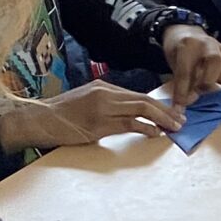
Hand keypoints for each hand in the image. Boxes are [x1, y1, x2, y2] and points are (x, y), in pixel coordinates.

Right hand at [0, 81, 182, 152]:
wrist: (38, 119)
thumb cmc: (62, 114)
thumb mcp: (88, 102)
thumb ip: (109, 105)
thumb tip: (133, 115)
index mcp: (104, 87)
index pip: (138, 94)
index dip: (159, 104)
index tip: (174, 112)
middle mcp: (105, 94)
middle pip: (144, 100)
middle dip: (166, 110)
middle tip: (182, 120)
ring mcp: (101, 108)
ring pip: (139, 109)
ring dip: (161, 119)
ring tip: (174, 127)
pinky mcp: (97, 125)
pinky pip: (127, 124)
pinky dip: (145, 128)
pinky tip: (155, 133)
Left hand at [160, 23, 220, 106]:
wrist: (188, 35)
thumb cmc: (180, 53)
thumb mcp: (174, 64)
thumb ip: (180, 83)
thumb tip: (183, 106)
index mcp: (188, 45)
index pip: (186, 71)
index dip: (182, 91)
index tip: (180, 105)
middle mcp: (207, 43)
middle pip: (215, 60)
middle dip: (208, 79)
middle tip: (201, 88)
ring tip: (214, 82)